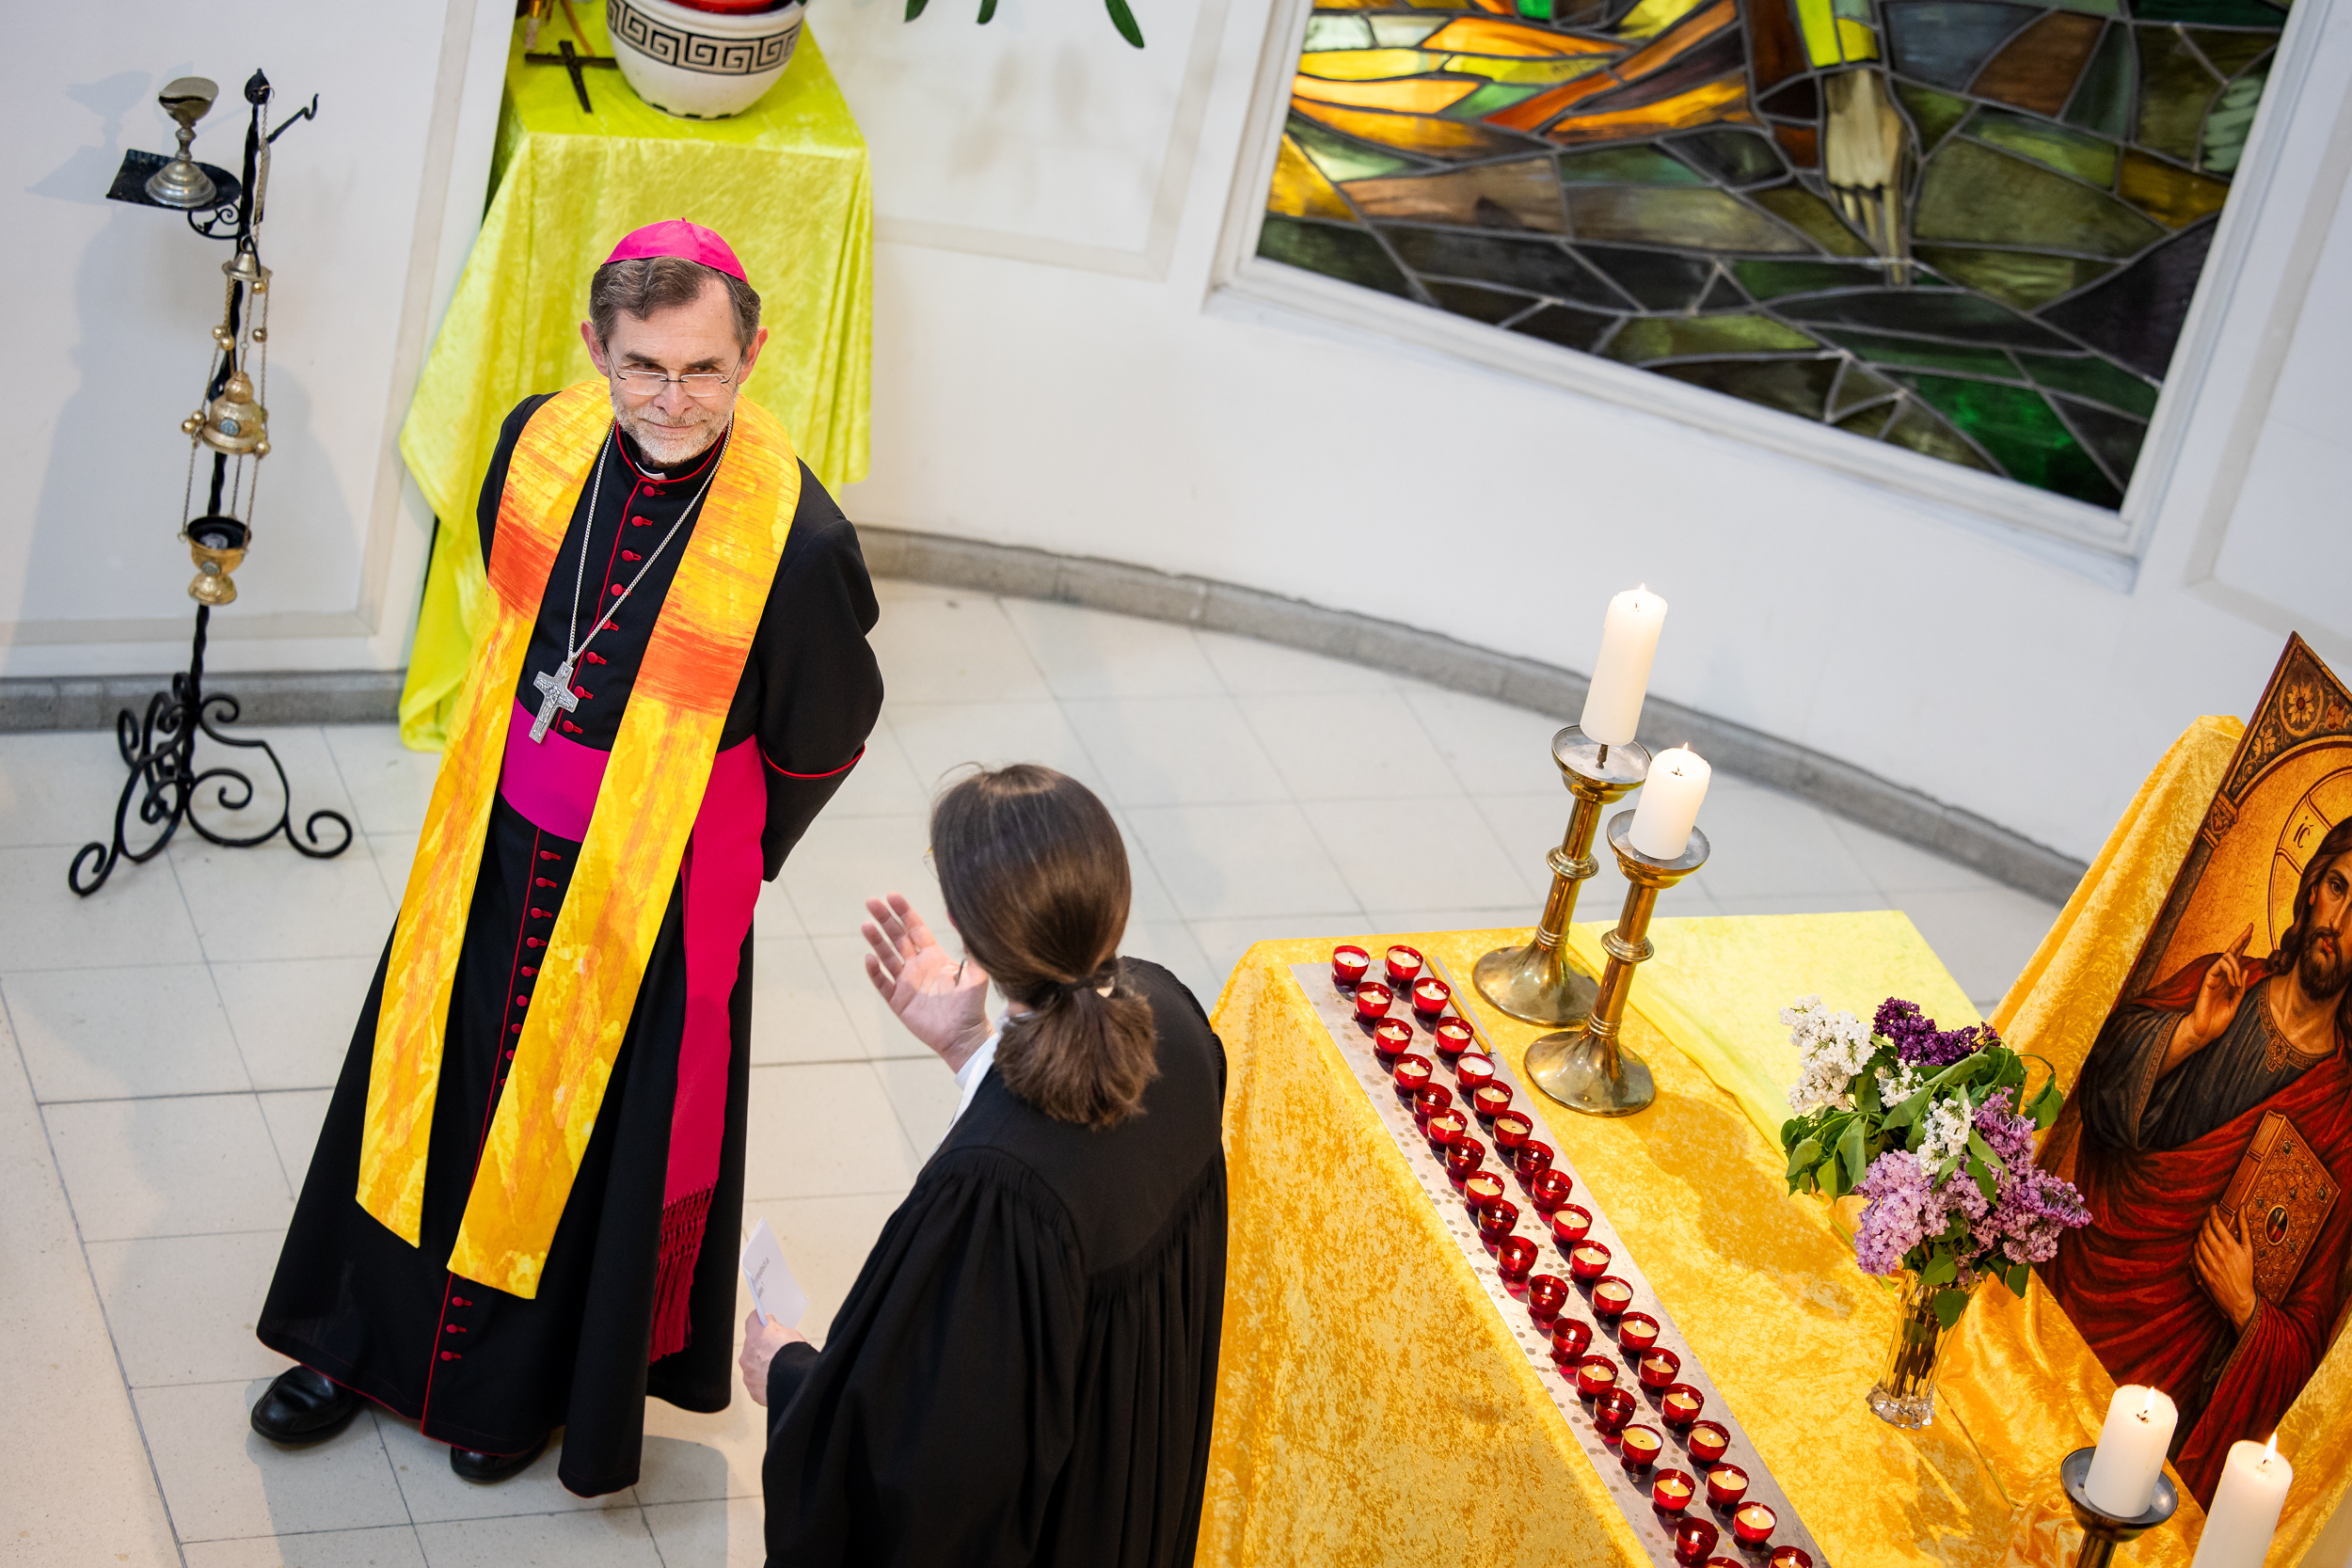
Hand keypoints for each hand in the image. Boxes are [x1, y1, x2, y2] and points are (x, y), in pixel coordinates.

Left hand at [740, 1308, 806, 1406]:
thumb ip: (776, 1330)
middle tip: (776, 1349)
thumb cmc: (794, 1357)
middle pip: (752, 1347)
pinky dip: (765, 1382)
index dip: (760, 1320)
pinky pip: (757, 1383)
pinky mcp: (753, 1391)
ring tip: (778, 1368)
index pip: (752, 1320)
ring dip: (762, 1366)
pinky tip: (777, 1381)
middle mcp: (746, 1355)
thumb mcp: (790, 1333)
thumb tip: (771, 1329)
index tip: (764, 1321)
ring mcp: (748, 1375)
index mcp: (755, 1337)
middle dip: (761, 1347)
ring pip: (753, 1366)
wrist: (795, 1381)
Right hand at [861, 893, 991, 1071]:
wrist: (964, 1035)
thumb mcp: (976, 970)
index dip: (903, 911)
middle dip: (884, 919)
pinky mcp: (898, 1001)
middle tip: (871, 902)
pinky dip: (875, 971)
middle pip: (896, 937)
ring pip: (886, 956)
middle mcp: (917, 966)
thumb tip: (962, 916)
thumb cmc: (972, 1004)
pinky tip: (870, 957)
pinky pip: (882, 983)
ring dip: (876, 941)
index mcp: (933, 956)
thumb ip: (970, 945)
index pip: (915, 928)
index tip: (892, 895)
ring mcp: (906, 983)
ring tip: (866, 924)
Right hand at [2182, 926, 2254, 1054]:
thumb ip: (2241, 987)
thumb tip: (2247, 970)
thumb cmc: (2219, 1019)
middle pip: (2232, 952)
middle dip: (2242, 939)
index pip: (2237, 958)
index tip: (2251, 931)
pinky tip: (2234, 983)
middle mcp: (2221, 975)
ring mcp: (2214, 976)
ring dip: (2237, 968)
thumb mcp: (2236, 1003)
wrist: (2206, 1030)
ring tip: (2238, 984)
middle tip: (2251, 927)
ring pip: (2227, 957)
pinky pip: (2220, 966)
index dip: (2244, 944)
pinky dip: (2231, 972)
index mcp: (2229, 980)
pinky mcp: (2208, 979)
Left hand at [2194, 1205, 2257, 1331]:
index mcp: (2231, 1246)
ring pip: (2199, 1241)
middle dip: (2206, 1222)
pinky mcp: (2204, 1272)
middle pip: (2206, 1231)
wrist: (2241, 1298)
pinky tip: (2199, 1245)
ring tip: (2204, 1231)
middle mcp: (2219, 1253)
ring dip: (2200, 1233)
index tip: (2213, 1208)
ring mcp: (2210, 1263)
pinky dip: (2196, 1247)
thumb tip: (2242, 1209)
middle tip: (2208, 1218)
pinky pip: (2195, 1255)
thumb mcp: (2249, 1251)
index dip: (2213, 1213)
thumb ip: (2245, 1229)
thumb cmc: (2247, 1274)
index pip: (2217, 1223)